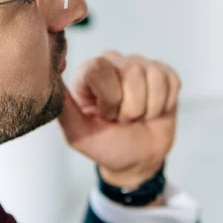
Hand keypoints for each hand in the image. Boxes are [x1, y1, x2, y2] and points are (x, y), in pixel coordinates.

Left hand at [57, 51, 181, 189]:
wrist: (136, 160)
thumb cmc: (106, 145)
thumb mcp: (79, 133)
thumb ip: (64, 107)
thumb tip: (52, 76)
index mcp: (88, 73)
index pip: (99, 68)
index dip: (109, 98)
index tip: (105, 116)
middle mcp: (112, 62)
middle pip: (131, 71)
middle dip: (131, 107)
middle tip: (123, 119)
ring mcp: (140, 65)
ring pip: (153, 77)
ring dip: (148, 108)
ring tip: (137, 116)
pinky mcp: (163, 73)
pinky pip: (171, 81)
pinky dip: (164, 104)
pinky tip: (153, 111)